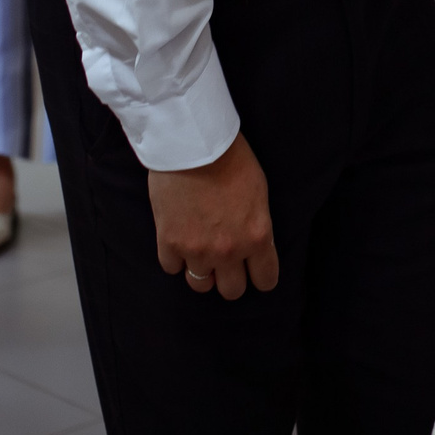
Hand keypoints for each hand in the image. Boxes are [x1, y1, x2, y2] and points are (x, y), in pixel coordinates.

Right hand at [152, 134, 278, 300]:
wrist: (193, 143)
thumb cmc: (231, 159)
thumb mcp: (259, 193)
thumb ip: (257, 226)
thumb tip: (254, 246)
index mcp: (257, 237)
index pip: (265, 280)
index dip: (260, 276)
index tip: (253, 270)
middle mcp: (229, 250)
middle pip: (232, 291)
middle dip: (229, 277)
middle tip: (224, 260)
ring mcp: (197, 250)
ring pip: (200, 285)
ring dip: (200, 270)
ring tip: (199, 249)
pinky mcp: (169, 243)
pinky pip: (172, 268)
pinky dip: (175, 257)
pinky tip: (178, 238)